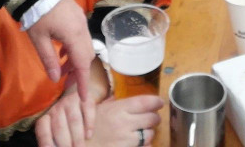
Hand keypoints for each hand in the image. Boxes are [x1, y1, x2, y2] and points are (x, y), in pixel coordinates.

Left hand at [27, 0, 95, 134]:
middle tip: (66, 84)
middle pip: (87, 56)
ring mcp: (82, 22)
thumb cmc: (37, 14)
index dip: (83, 82)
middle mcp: (83, 29)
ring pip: (85, 47)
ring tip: (61, 69)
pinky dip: (74, 49)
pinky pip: (81, 38)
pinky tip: (61, 52)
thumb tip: (56, 79)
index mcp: (74, 35)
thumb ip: (48, 60)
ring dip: (76, 60)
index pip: (83, 64)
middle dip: (78, 72)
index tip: (84, 97)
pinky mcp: (77, 17)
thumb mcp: (39, 39)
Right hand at [37, 92, 161, 146]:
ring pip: (150, 134)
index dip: (156, 102)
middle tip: (152, 118)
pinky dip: (145, 146)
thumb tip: (126, 101)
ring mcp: (126, 140)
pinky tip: (138, 143)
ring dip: (149, 133)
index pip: (146, 102)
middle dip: (154, 118)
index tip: (159, 103)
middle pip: (153, 118)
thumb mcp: (98, 111)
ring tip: (142, 132)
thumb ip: (113, 105)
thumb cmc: (85, 128)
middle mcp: (125, 123)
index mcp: (118, 109)